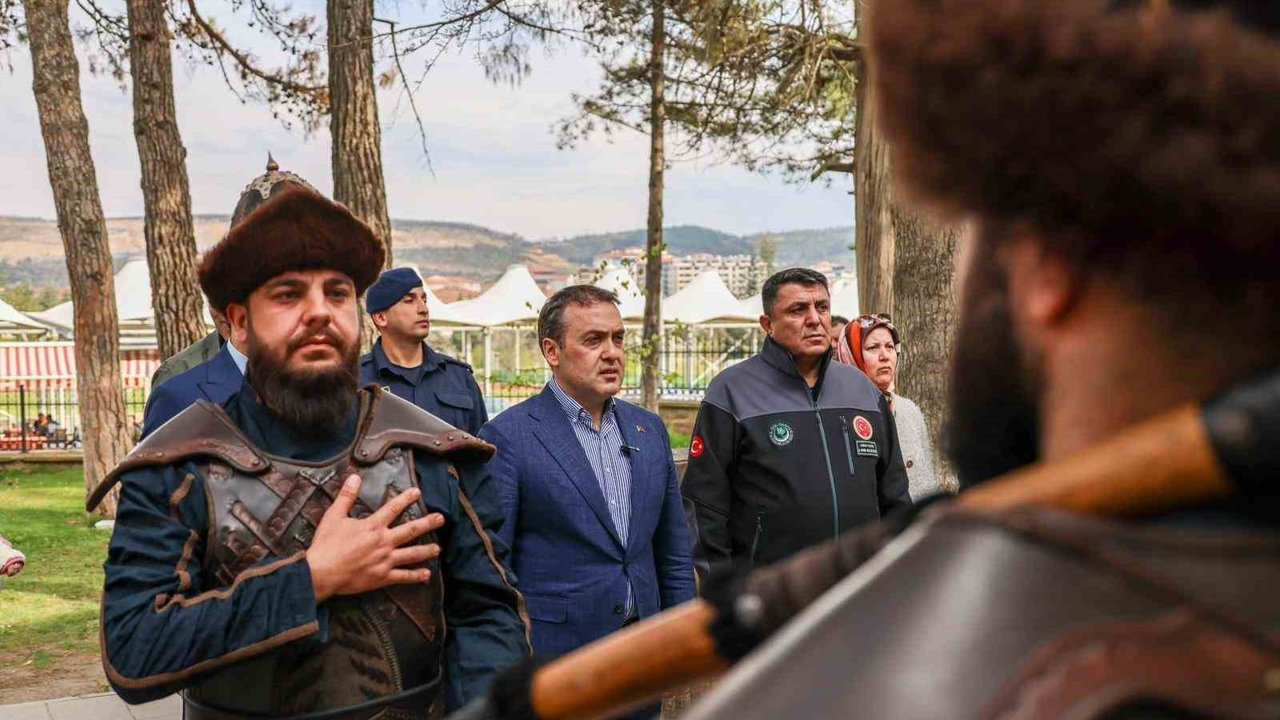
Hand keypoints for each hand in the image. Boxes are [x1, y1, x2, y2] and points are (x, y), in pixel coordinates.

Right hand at [307, 474, 444, 602]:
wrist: (321, 573)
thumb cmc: (326, 544)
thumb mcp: (333, 516)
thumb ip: (346, 496)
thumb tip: (354, 477)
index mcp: (372, 526)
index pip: (393, 508)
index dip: (406, 498)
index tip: (418, 492)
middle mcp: (383, 542)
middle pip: (410, 530)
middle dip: (427, 523)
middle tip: (441, 519)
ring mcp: (385, 560)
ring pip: (412, 554)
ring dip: (427, 551)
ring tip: (438, 549)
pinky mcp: (382, 577)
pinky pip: (403, 576)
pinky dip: (416, 576)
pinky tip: (426, 575)